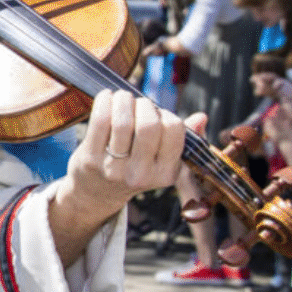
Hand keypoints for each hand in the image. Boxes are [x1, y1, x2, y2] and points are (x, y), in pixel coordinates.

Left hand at [49, 90, 190, 264]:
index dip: (165, 114)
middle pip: (149, 124)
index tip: (156, 113)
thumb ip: (181, 138)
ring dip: (123, 100)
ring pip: (123, 121)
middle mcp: (141, 174)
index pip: (174, 130)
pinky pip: (100, 120)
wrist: (97, 192)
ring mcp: (114, 168)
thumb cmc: (134, 167)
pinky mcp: (90, 159)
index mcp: (166, 173)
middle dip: (144, 104)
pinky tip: (106, 98)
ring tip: (121, 98)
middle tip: (137, 103)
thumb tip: (201, 117)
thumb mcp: (161, 161)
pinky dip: (104, 101)